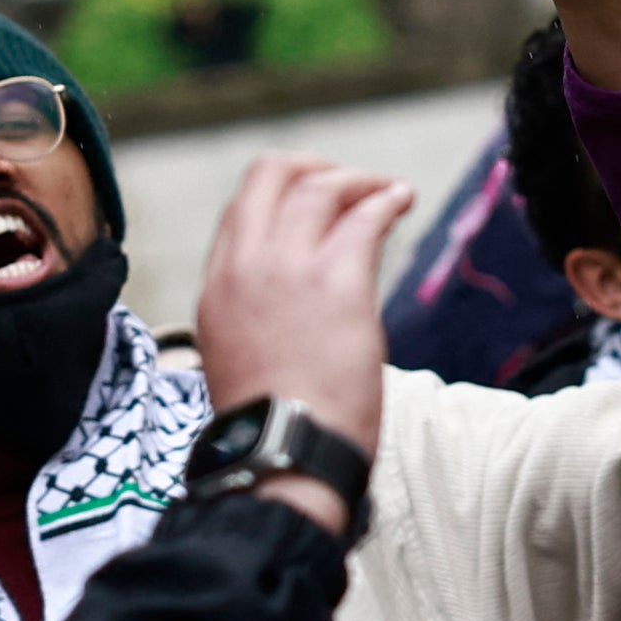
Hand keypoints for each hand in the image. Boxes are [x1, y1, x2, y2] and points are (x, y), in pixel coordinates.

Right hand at [194, 154, 416, 535]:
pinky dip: (388, 198)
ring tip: (389, 191)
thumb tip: (287, 310)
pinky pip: (366, 216)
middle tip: (346, 182)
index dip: (281, 196)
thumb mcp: (237, 357)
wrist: (284, 454)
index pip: (242, 210)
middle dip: (313, 167)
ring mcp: (289, 268)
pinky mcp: (338, 279)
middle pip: (271, 174)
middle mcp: (246, 265)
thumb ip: (254, 316)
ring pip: (322, 186)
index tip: (313, 204)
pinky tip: (402, 200)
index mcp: (218, 287)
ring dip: (361, 181)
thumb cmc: (272, 425)